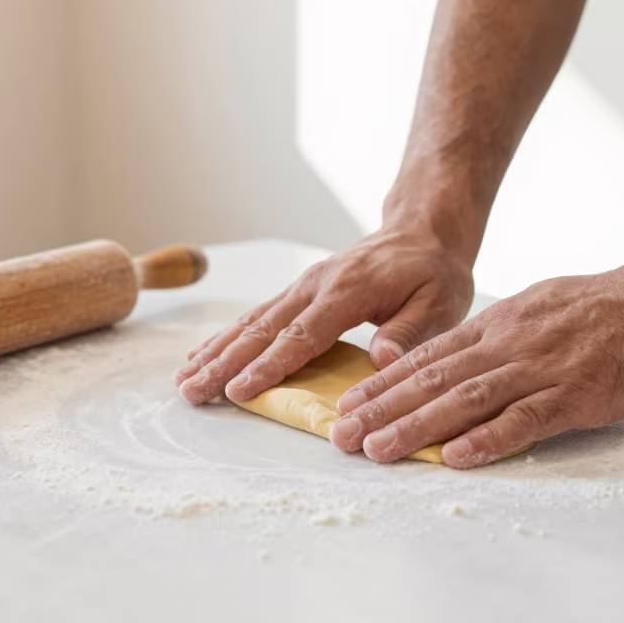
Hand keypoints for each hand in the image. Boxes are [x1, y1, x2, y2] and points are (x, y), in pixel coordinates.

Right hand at [175, 228, 473, 404]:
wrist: (422, 231)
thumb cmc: (433, 271)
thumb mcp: (440, 301)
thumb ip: (411, 331)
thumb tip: (381, 359)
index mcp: (346, 290)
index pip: (302, 335)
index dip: (269, 366)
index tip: (239, 391)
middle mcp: (314, 285)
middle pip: (261, 329)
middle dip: (223, 363)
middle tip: (191, 391)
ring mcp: (301, 286)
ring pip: (250, 322)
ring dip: (215, 352)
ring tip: (183, 379)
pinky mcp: (298, 291)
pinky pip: (256, 317)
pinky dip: (226, 338)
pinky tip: (203, 355)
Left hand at [329, 255, 623, 467]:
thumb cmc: (607, 307)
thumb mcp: (538, 309)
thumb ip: (499, 336)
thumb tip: (461, 360)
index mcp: (498, 326)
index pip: (427, 358)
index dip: (383, 384)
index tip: (347, 406)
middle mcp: (509, 344)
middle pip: (432, 380)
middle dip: (381, 409)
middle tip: (340, 436)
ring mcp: (542, 369)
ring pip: (466, 399)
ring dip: (416, 427)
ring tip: (377, 450)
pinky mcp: (577, 393)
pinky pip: (525, 420)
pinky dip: (488, 439)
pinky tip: (455, 457)